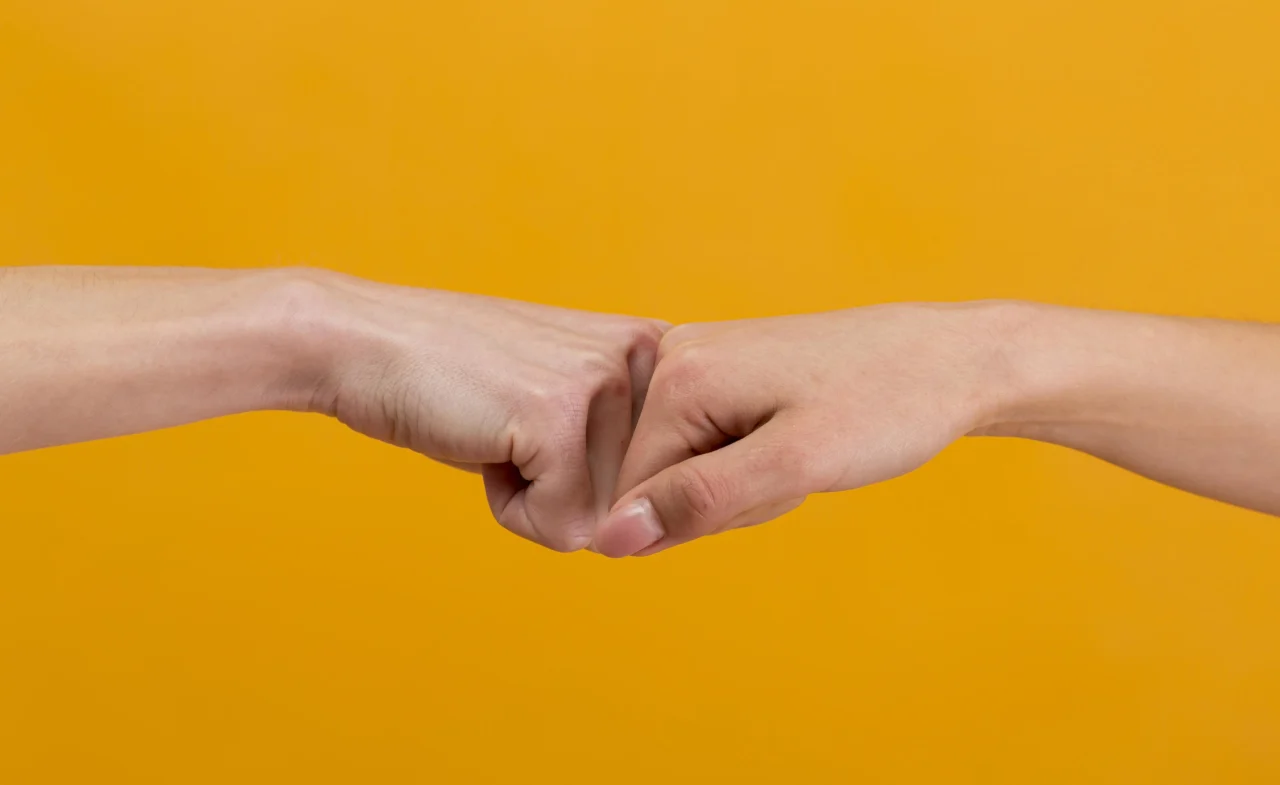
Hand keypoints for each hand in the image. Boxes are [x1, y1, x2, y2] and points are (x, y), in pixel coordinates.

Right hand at [302, 271, 666, 551]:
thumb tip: (667, 520)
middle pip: (640, 502)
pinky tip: (483, 441)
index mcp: (657, 349)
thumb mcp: (569, 393)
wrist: (361, 342)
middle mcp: (647, 357)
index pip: (670, 474)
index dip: (600, 478)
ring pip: (603, 522)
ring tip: (497, 430)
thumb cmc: (459, 381)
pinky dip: (510, 507)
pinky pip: (562, 528)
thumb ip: (628, 437)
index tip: (547, 426)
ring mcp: (606, 384)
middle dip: (568, 491)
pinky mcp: (561, 420)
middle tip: (512, 428)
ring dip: (538, 499)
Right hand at [593, 302, 1014, 556]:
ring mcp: (700, 360)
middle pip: (659, 480)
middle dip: (726, 499)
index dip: (701, 518)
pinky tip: (799, 440)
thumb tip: (610, 539)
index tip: (773, 487)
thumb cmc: (886, 406)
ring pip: (688, 469)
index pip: (634, 494)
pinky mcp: (724, 371)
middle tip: (796, 471)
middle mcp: (674, 359)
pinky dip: (755, 462)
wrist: (953, 360)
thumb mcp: (795, 466)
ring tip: (805, 452)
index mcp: (678, 377)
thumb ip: (698, 501)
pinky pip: (712, 445)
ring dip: (745, 484)